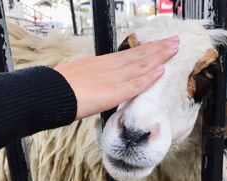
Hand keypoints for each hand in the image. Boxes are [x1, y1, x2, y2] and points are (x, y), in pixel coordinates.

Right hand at [55, 36, 178, 119]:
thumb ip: (97, 77)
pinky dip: (149, 77)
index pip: (131, 54)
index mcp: (104, 63)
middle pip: (139, 55)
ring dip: (159, 56)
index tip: (160, 43)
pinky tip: (162, 70)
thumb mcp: (82, 75)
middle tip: (175, 40)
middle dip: (159, 48)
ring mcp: (113, 78)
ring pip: (141, 65)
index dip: (148, 49)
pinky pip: (135, 84)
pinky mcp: (113, 92)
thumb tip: (104, 81)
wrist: (51, 92)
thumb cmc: (62, 87)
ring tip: (174, 49)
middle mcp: (111, 67)